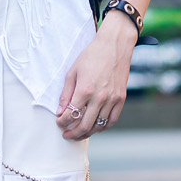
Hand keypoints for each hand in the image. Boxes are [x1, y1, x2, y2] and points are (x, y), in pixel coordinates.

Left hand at [56, 14, 135, 140]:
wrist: (114, 45)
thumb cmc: (91, 56)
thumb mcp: (72, 72)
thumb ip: (66, 93)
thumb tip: (60, 111)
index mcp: (85, 90)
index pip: (71, 115)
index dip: (62, 122)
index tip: (59, 122)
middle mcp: (99, 97)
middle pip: (84, 125)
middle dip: (73, 133)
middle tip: (66, 135)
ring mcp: (112, 99)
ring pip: (99, 126)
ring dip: (87, 133)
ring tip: (79, 134)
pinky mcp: (121, 99)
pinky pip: (112, 120)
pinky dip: (103, 127)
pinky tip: (95, 127)